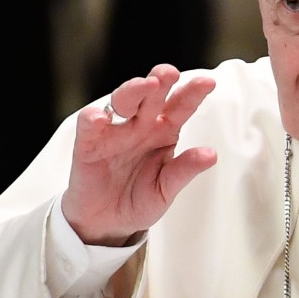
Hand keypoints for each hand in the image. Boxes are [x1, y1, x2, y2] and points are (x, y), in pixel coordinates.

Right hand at [61, 64, 216, 245]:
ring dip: (133, 90)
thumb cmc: (138, 200)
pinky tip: (101, 118)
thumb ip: (184, 171)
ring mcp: (114, 131)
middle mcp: (140, 125)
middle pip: (151, 95)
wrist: (106, 224)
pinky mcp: (88, 143)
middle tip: (170, 73)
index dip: (193, 93)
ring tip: (146, 85)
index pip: (180, 107)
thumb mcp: (165, 190)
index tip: (208, 82)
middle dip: (161, 80)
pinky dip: (93, 118)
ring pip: (122, 101)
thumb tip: (211, 155)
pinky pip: (89, 125)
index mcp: (164, 132)